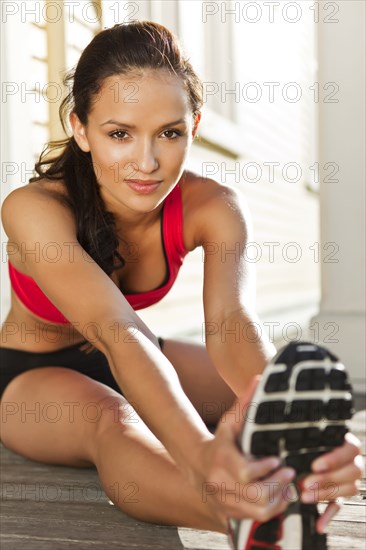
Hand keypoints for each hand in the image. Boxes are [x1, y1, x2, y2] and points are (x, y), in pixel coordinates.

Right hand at [192, 377, 295, 525]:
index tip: (277, 460)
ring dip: (278, 500)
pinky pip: (255, 520)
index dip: (265, 470)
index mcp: (221, 460)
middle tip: (289, 473)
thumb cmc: (220, 440)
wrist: (196, 463)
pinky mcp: (228, 515)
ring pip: (259, 512)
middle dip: (278, 485)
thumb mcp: (230, 421)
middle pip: (256, 496)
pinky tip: (278, 497)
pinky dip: (272, 511)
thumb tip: (259, 379)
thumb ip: (245, 402)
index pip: (246, 473)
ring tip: (286, 486)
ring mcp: (224, 502)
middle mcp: (220, 484)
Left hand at [301, 431, 363, 532]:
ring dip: (326, 494)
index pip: (352, 450)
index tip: (315, 466)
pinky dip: (328, 516)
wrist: (307, 454)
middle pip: (352, 472)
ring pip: (348, 489)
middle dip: (328, 479)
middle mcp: (354, 462)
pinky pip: (339, 506)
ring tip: (305, 496)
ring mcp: (351, 480)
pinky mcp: (342, 496)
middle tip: (306, 482)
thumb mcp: (312, 439)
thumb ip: (312, 442)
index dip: (334, 459)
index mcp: (349, 445)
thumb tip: (297, 442)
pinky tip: (319, 525)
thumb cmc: (309, 443)